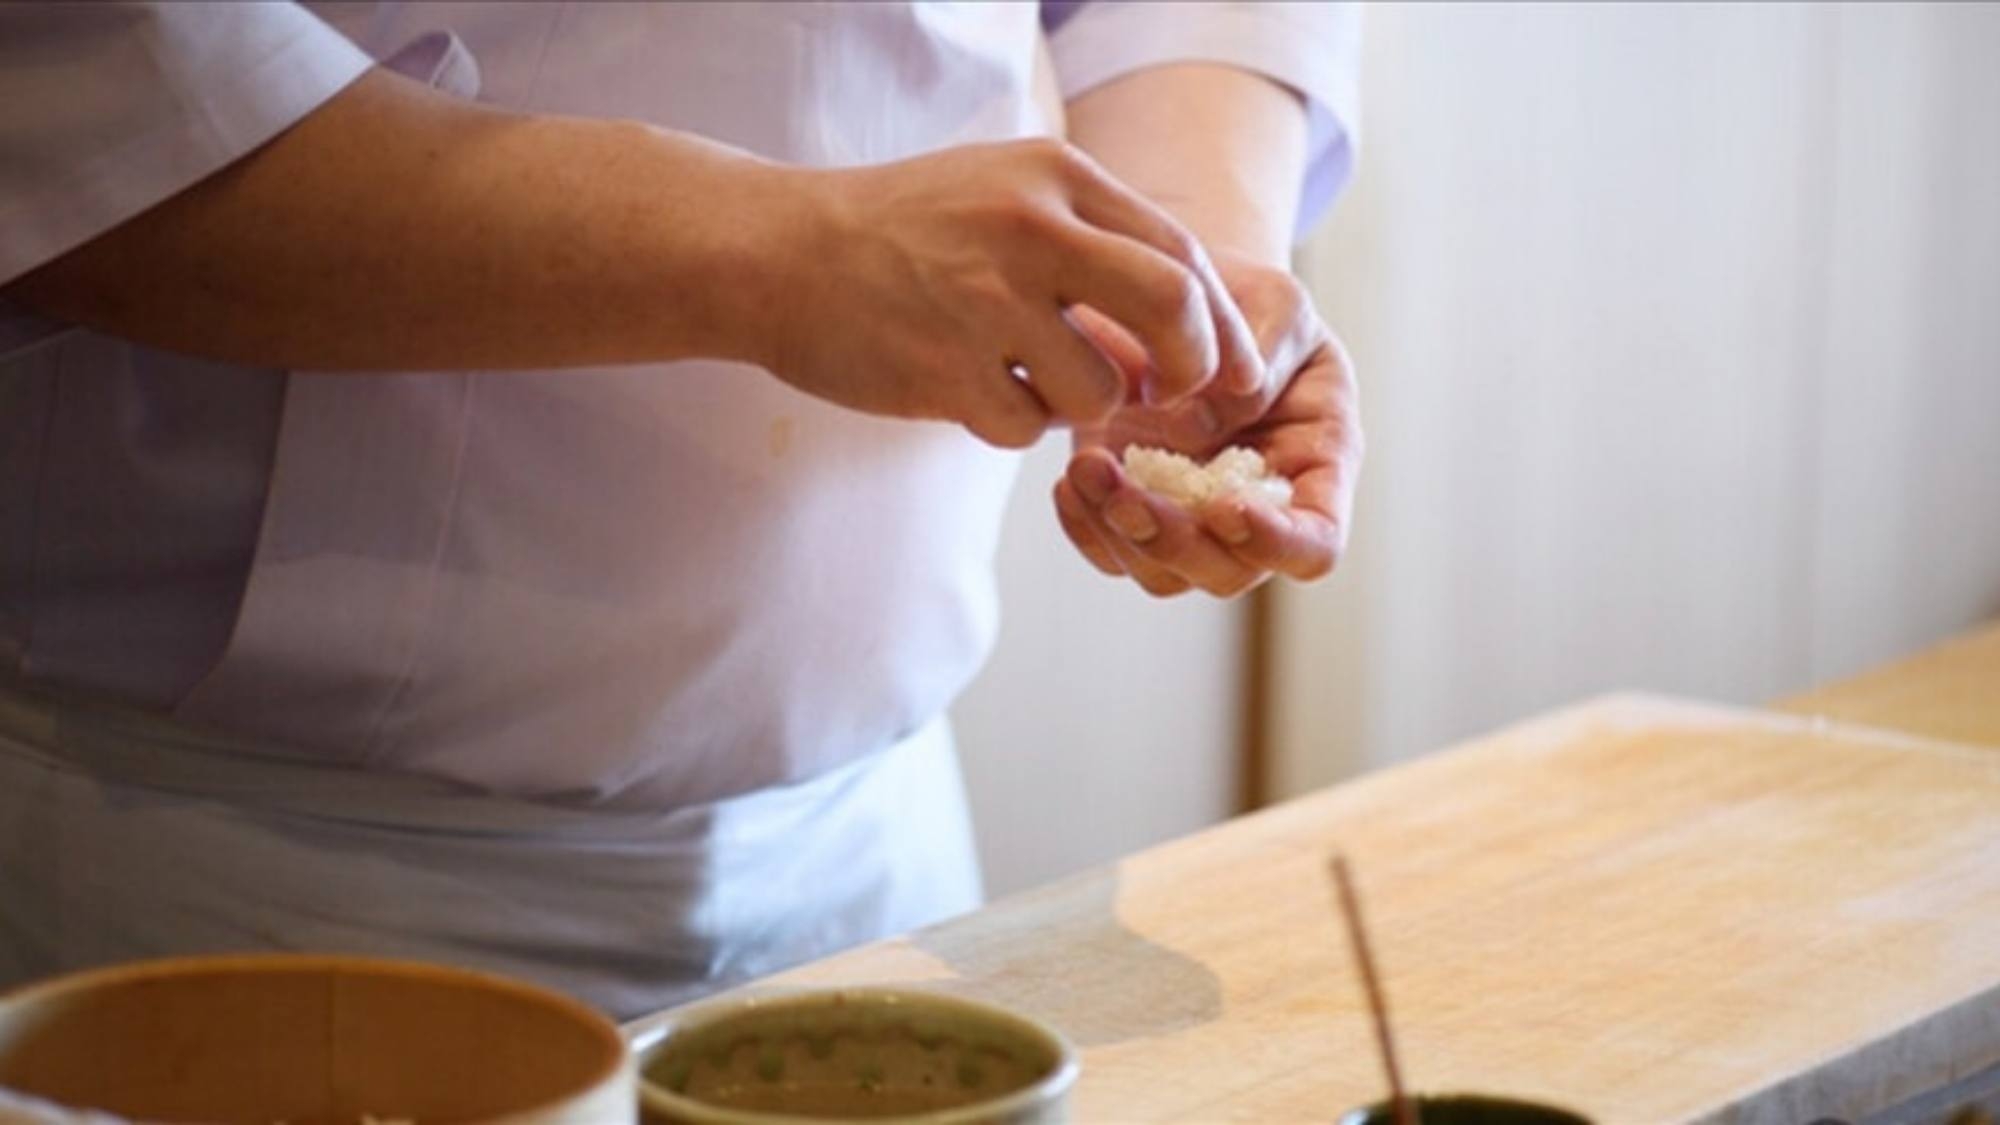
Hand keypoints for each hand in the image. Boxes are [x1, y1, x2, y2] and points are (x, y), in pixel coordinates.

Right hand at [760, 139, 1263, 447]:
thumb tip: (1187, 325)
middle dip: (1190, 366)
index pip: (1181, 253)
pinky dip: (1014, 424)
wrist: (778, 253)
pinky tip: (976, 392)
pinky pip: (1026, 427)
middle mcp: (1029, 228)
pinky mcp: (943, 370)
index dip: (1216, 324)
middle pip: (1170, 308)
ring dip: (1080, 405)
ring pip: (1098, 389)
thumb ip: (1095, 242)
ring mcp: (984, 301)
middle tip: (1170, 396)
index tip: (1218, 367)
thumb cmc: (906, 230)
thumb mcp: (1007, 193)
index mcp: (1056, 177)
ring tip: (1031, 381)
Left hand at [1052, 250, 1362, 596]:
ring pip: (1164, 575)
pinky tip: (1072, 480)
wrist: (1184, 301)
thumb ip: (1261, 351)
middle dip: (1173, 541)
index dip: (1276, 542)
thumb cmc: (1249, 303)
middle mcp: (1261, 508)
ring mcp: (1197, 519)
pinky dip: (1087, 527)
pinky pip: (1113, 553)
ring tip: (1084, 467)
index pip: (1316, 542)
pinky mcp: (1141, 513)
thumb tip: (1207, 421)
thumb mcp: (1274, 301)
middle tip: (1123, 491)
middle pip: (1228, 572)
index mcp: (1318, 463)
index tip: (1223, 505)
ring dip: (1120, 534)